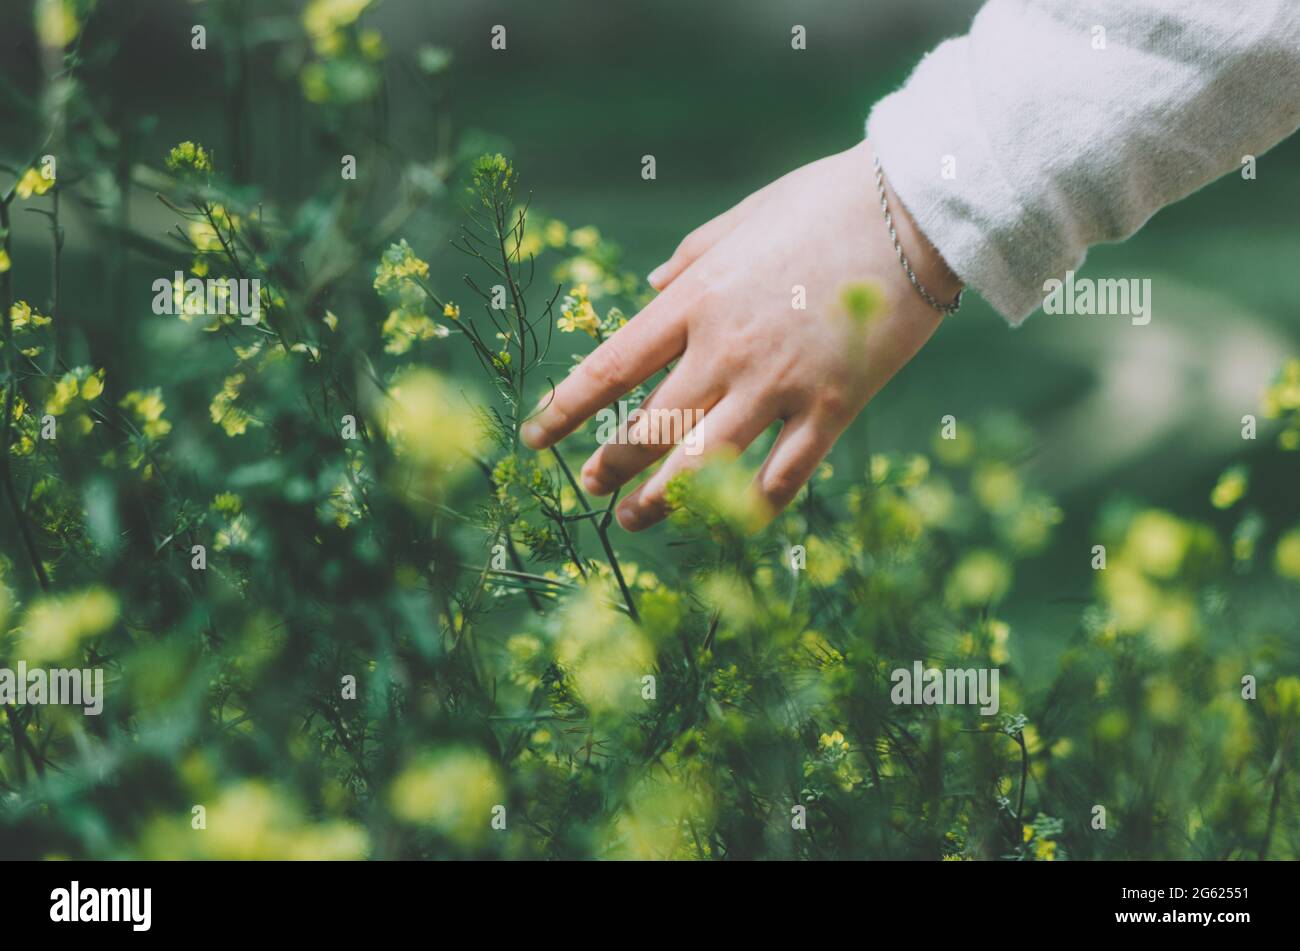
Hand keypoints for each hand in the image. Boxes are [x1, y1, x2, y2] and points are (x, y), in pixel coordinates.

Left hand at [520, 140, 960, 530]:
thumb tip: (652, 290)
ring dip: (661, 499)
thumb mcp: (740, 220)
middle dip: (609, 462)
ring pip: (702, 464)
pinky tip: (734, 518)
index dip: (565, 409)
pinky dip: (754, 504)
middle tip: (591, 483)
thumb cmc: (824, 203)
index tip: (536, 437)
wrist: (915, 210)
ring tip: (634, 519)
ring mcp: (779, 384)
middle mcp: (725, 350)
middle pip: (648, 427)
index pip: (609, 368)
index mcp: (694, 300)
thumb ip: (689, 261)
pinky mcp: (833, 406)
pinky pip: (784, 474)